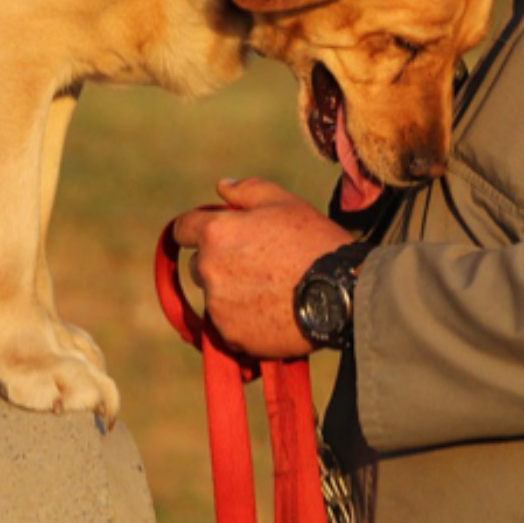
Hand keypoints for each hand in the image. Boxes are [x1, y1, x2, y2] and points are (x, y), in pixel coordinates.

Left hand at [171, 177, 355, 358]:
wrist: (341, 292)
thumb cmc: (312, 240)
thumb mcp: (283, 202)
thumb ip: (246, 191)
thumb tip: (221, 186)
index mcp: (216, 232)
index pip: (183, 229)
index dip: (196, 228)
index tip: (211, 233)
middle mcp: (208, 269)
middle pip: (200, 265)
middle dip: (219, 262)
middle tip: (257, 264)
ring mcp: (218, 306)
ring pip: (215, 297)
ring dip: (232, 293)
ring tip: (270, 291)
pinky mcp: (231, 336)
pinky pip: (229, 326)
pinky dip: (244, 321)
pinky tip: (272, 313)